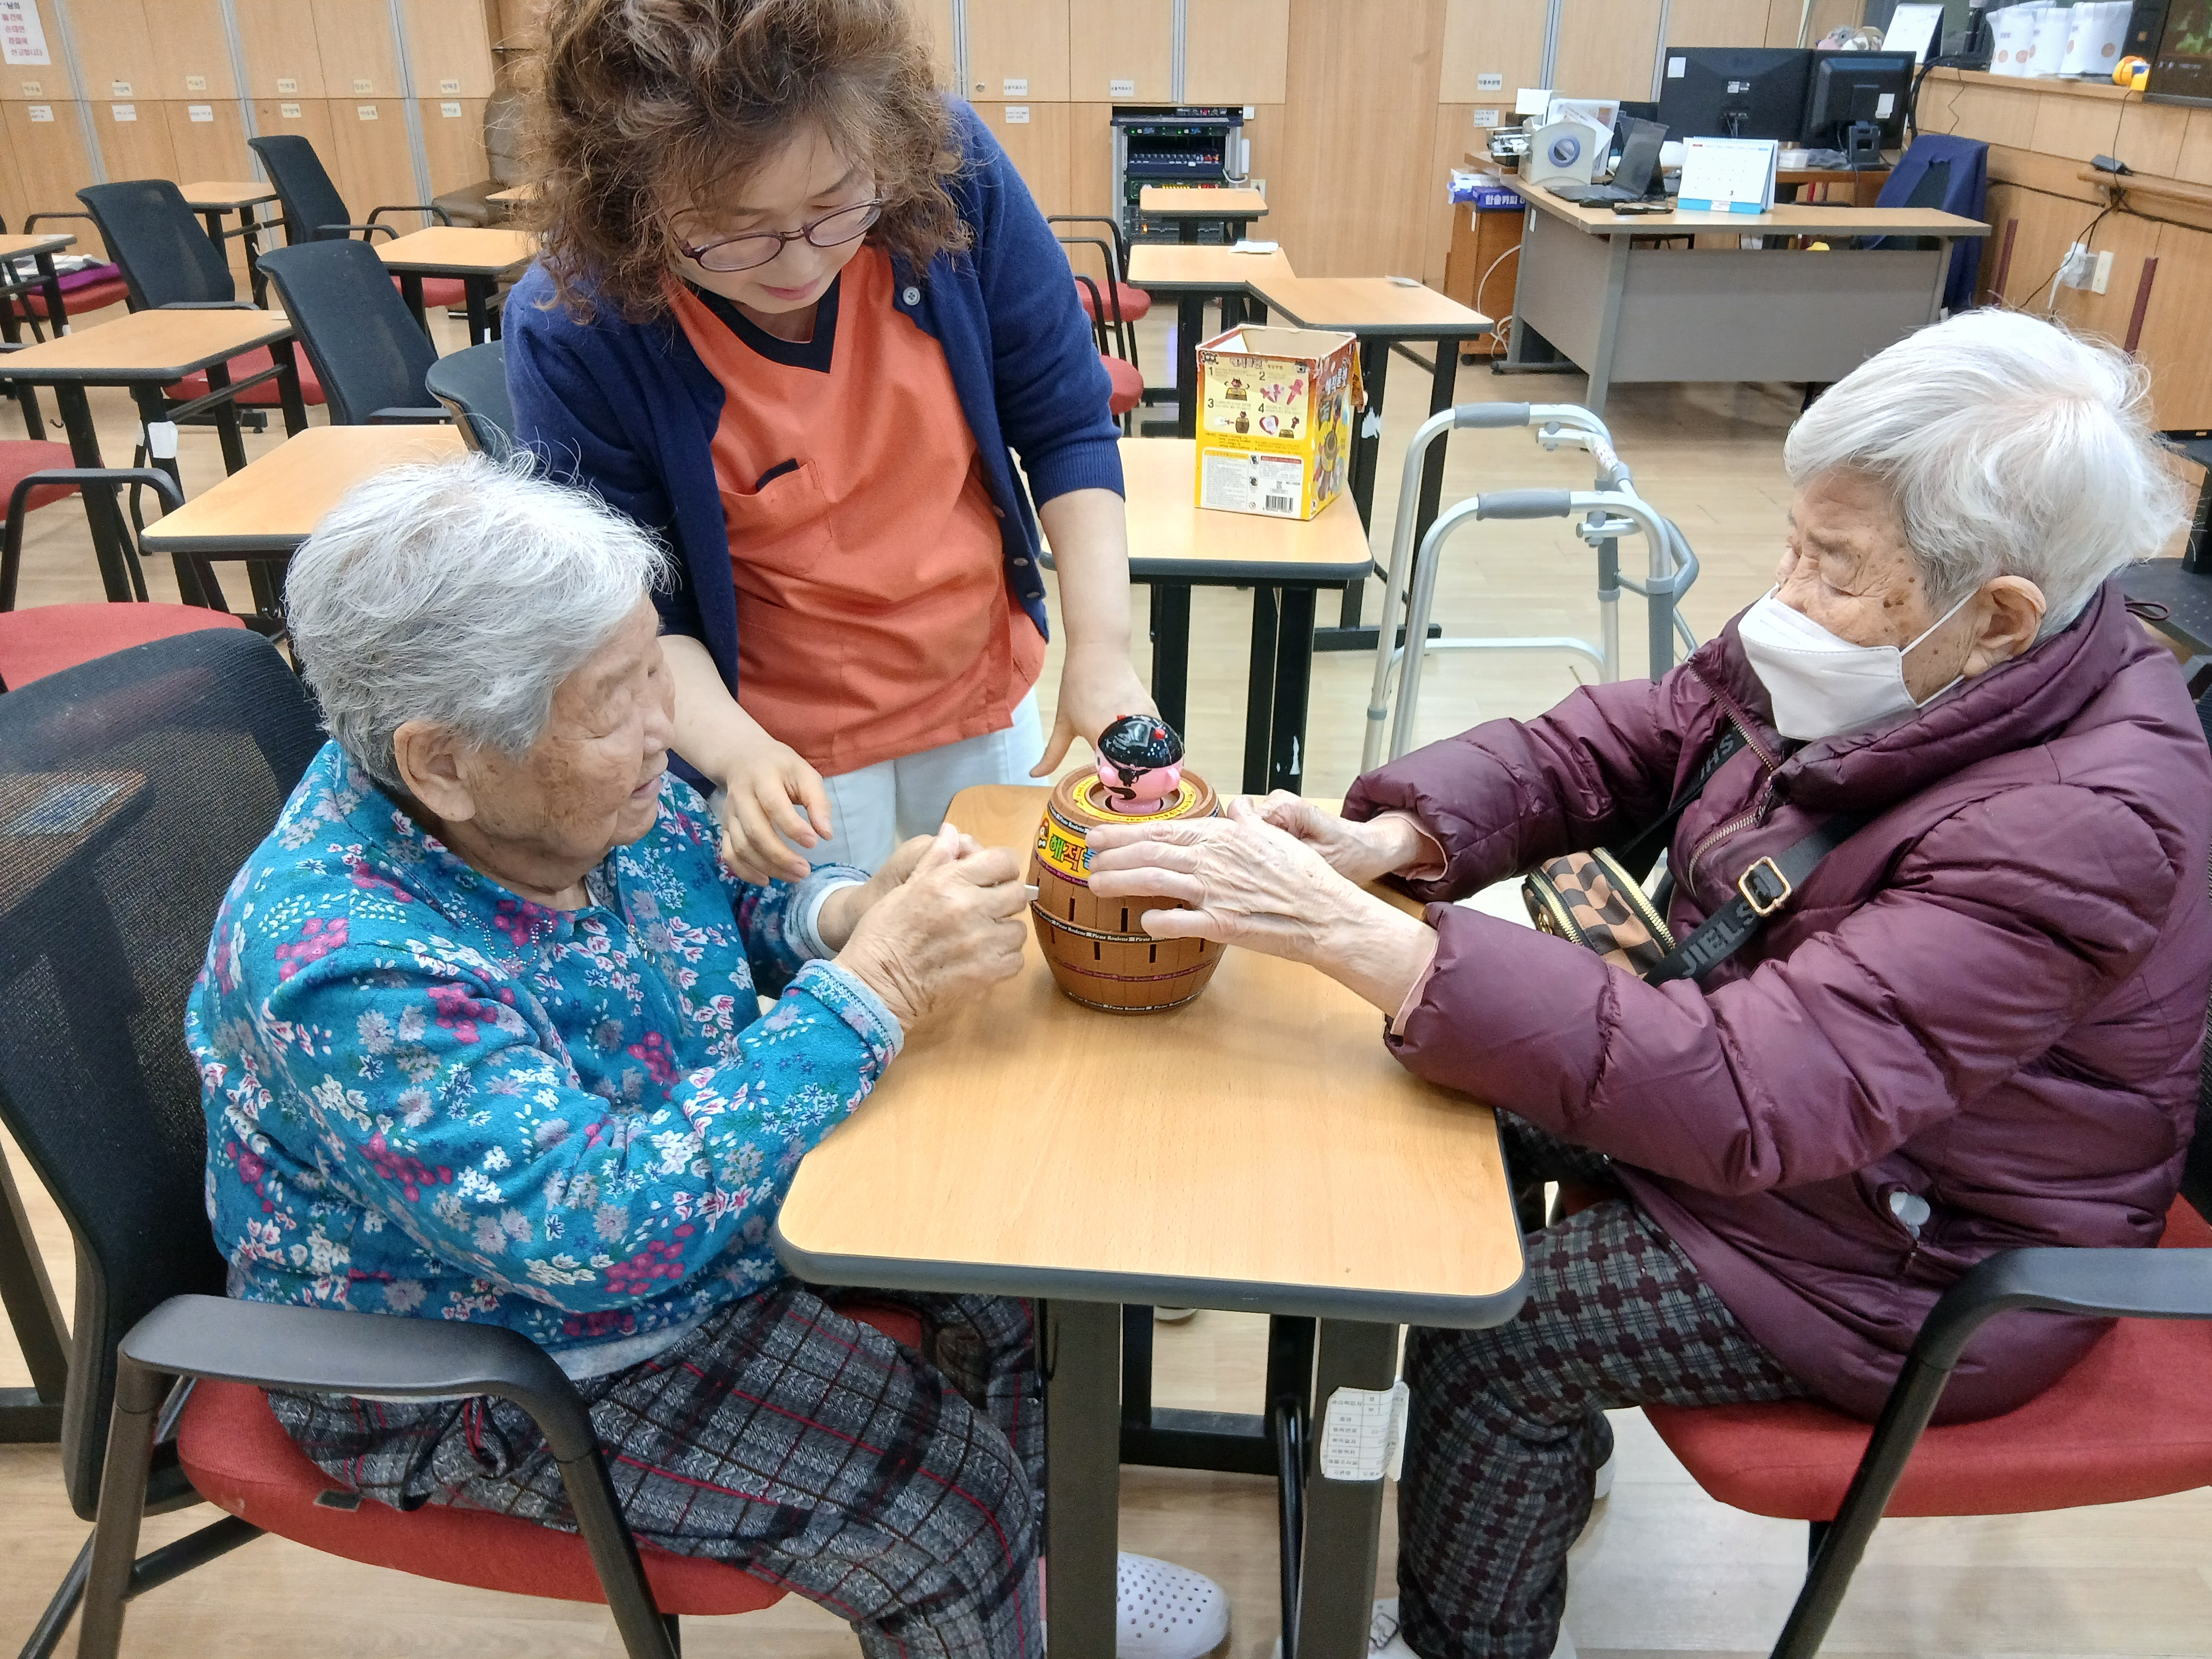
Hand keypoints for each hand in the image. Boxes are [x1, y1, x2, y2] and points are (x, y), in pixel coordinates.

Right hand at [715, 727, 833, 885]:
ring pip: (741, 847)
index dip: (793, 827)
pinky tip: (766, 880)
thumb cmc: (781, 768)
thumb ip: (818, 802)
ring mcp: (730, 814)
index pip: (774, 806)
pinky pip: (728, 854)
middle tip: (805, 871)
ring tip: (794, 877)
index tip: (814, 843)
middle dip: (780, 856)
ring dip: (767, 867)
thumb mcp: (805, 773)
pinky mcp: (725, 827)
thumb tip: (826, 834)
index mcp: (763, 778)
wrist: (742, 758)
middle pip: (755, 832)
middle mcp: (741, 797)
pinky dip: (744, 872)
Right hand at [834, 825, 1027, 1026]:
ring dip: (1003, 931)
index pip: (1003, 861)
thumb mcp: (905, 889)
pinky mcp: (988, 973)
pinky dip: (1003, 959)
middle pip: (1017, 894)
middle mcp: (970, 908)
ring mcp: (982, 942)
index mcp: (949, 883)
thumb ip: (935, 859)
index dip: (1000, 868)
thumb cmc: (884, 934)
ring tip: (981, 937)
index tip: (992, 879)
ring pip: (1018, 929)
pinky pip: (1015, 959)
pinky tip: (982, 958)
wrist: (876, 985)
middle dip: (1005, 899)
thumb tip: (952, 831)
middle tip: (987, 909)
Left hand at [1033, 643, 1154, 777]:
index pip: (1112, 773)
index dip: (1111, 782)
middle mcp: (1123, 729)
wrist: (1099, 652)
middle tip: (1121, 776)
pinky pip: (1155, 738)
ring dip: (1141, 760)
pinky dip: (1150, 746)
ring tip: (1133, 764)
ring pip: (1148, 753)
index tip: (1108, 782)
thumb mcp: (1063, 722)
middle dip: (1128, 774)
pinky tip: (1142, 747)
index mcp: (1098, 735)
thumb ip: (1053, 753)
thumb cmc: (1077, 685)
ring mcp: (1141, 720)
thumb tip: (1034, 775)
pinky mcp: (1153, 712)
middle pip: (1133, 766)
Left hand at [1087, 798, 1437, 1012]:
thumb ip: (1251, 822)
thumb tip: (1241, 807)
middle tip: (1087, 860)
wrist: (1328, 915)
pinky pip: (1179, 921)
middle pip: (1150, 853)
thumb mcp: (1277, 838)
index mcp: (1224, 836)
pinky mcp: (1222, 924)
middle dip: (1112, 855)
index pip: (1164, 829)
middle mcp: (1214, 860)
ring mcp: (1216, 892)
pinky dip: (1156, 920)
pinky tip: (1141, 920)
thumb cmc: (1304, 878)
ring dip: (1119, 883)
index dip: (1124, 832)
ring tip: (1095, 885)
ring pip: (1154, 882)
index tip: (1097, 834)